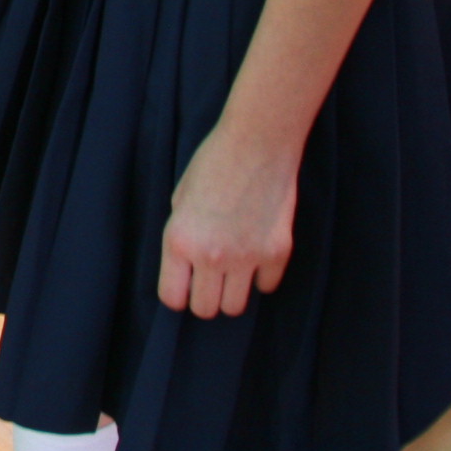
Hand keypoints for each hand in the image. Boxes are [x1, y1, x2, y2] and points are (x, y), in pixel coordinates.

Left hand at [158, 123, 297, 317]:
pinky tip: (256, 254)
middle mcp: (211, 255)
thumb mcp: (180, 198)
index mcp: (179, 240)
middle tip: (209, 279)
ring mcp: (247, 257)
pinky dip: (261, 277)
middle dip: (204, 298)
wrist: (257, 142)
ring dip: (231, 293)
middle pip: (205, 309)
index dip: (177, 294)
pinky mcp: (277, 253)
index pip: (172, 298)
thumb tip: (187, 267)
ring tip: (232, 271)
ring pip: (235, 307)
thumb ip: (183, 236)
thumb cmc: (213, 163)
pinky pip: (267, 286)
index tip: (184, 286)